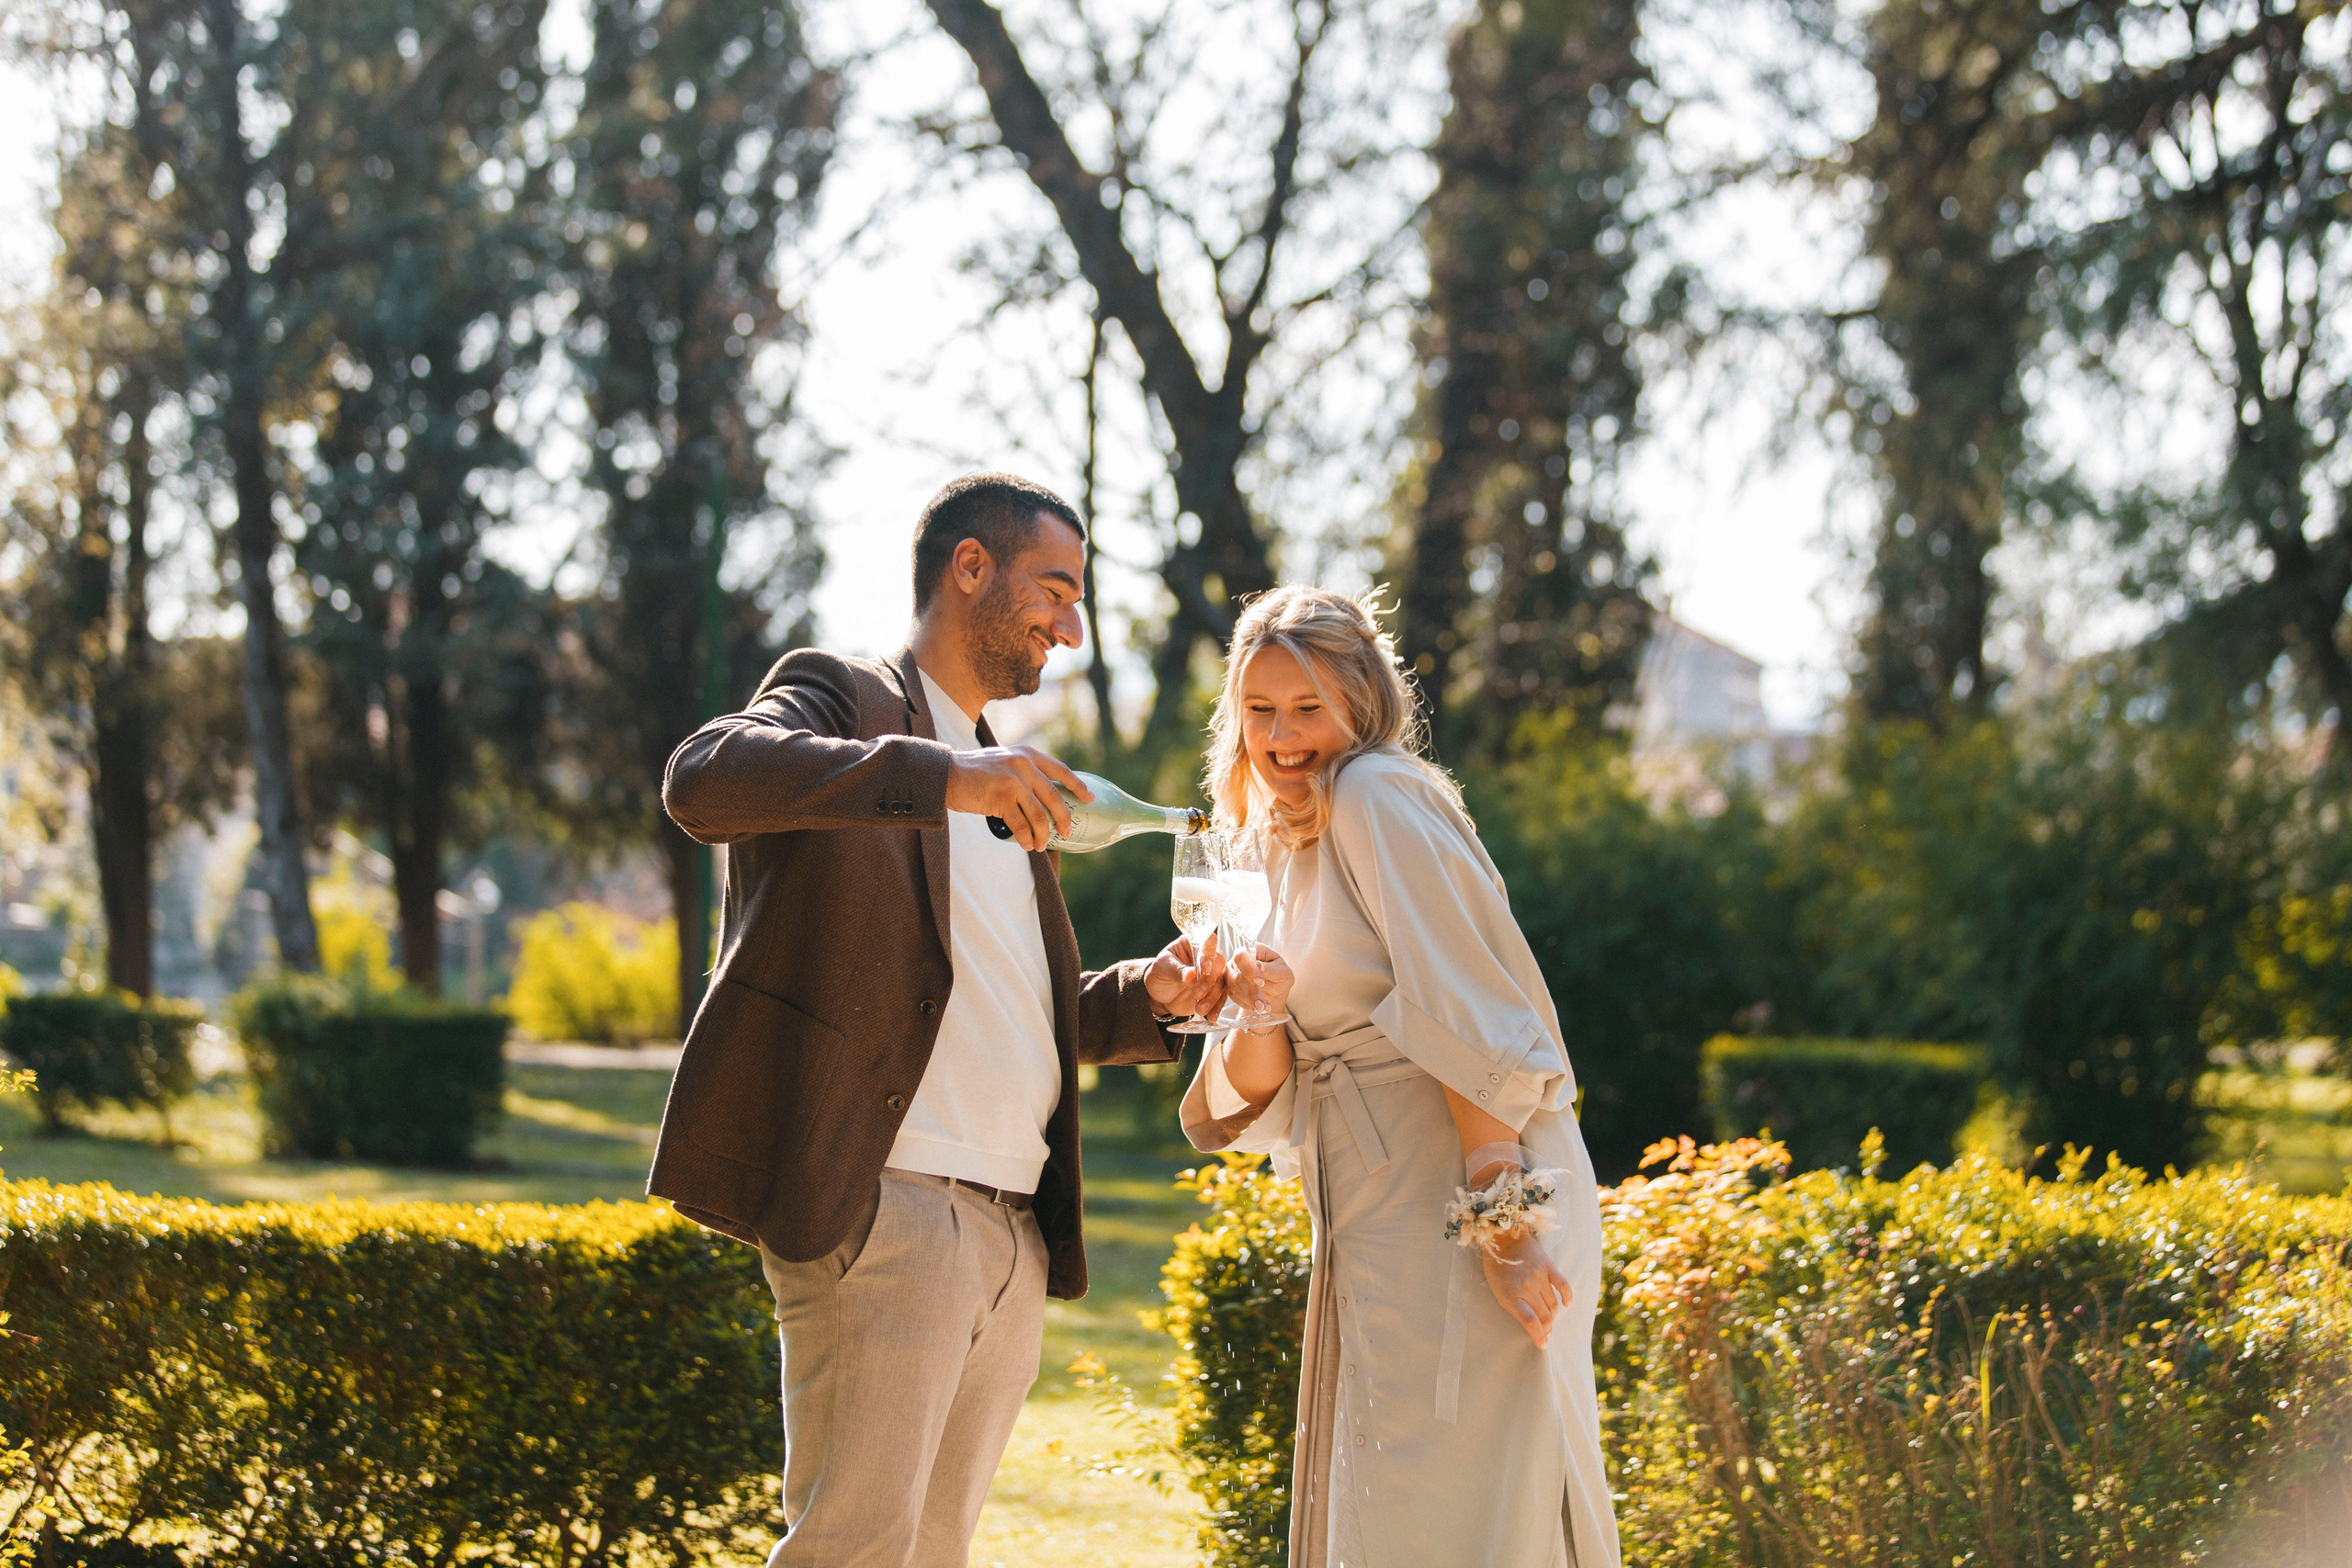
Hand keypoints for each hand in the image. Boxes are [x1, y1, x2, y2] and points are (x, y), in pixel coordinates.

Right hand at [944, 745, 1091, 850]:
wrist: (946, 774)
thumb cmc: (974, 772)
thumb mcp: (1004, 761)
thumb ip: (1023, 771)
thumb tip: (1043, 797)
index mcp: (1027, 755)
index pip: (1060, 770)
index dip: (1077, 785)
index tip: (1090, 798)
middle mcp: (1024, 765)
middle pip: (1054, 796)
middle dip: (1064, 818)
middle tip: (1067, 832)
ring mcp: (1013, 781)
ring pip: (1039, 815)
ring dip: (1043, 834)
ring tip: (1040, 845)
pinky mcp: (1001, 798)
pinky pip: (1021, 824)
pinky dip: (1026, 838)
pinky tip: (1027, 844)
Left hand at [1145, 933, 1229, 1022]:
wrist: (1158, 996)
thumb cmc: (1158, 975)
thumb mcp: (1162, 969)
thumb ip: (1177, 971)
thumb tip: (1192, 975)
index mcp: (1192, 943)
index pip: (1206, 942)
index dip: (1208, 954)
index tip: (1204, 969)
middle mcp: (1206, 956)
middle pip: (1218, 963)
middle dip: (1209, 981)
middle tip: (1197, 994)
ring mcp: (1212, 973)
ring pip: (1221, 982)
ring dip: (1213, 997)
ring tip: (1200, 1009)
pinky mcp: (1214, 990)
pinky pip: (1221, 997)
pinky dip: (1217, 1007)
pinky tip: (1211, 1017)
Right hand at [1228, 943, 1293, 1026]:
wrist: (1276, 990)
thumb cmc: (1280, 976)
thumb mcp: (1283, 972)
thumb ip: (1271, 969)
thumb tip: (1259, 965)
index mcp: (1252, 950)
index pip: (1242, 956)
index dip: (1249, 970)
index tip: (1261, 982)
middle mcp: (1238, 960)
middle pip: (1236, 974)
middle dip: (1250, 991)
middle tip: (1263, 1004)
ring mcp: (1232, 973)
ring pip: (1233, 987)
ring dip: (1249, 1000)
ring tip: (1263, 1008)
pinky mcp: (1230, 986)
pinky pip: (1233, 996)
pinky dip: (1245, 1004)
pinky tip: (1256, 1008)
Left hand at [1480, 1229, 1569, 1348]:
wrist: (1503, 1237)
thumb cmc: (1497, 1268)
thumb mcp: (1497, 1291)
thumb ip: (1513, 1307)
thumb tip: (1532, 1324)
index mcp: (1510, 1296)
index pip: (1530, 1322)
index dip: (1539, 1336)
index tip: (1542, 1344)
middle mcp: (1526, 1287)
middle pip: (1544, 1316)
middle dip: (1547, 1328)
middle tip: (1546, 1332)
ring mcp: (1539, 1276)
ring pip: (1553, 1305)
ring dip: (1553, 1315)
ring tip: (1550, 1319)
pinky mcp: (1549, 1266)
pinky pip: (1563, 1286)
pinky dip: (1567, 1298)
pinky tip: (1566, 1305)